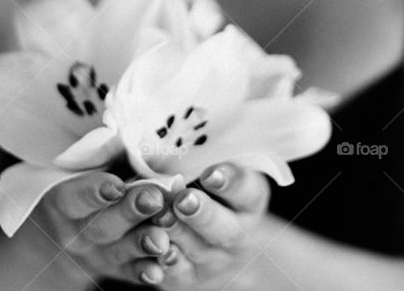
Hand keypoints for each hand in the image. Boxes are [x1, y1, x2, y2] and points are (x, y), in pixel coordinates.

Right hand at [23, 170, 172, 285]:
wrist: (53, 244)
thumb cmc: (77, 192)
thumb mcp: (79, 172)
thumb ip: (106, 156)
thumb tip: (132, 132)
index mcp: (63, 202)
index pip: (77, 196)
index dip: (96, 191)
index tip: (117, 185)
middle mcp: (75, 233)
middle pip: (102, 224)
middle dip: (130, 212)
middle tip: (153, 199)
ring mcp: (94, 256)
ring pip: (118, 252)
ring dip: (141, 244)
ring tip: (162, 238)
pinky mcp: (113, 271)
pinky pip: (129, 274)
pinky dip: (144, 273)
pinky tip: (159, 270)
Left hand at [149, 163, 269, 289]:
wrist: (212, 242)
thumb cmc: (208, 192)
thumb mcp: (216, 171)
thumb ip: (203, 156)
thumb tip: (179, 129)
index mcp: (249, 203)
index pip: (248, 192)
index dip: (231, 183)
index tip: (211, 173)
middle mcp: (238, 236)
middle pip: (226, 229)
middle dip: (203, 214)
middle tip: (183, 200)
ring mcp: (215, 261)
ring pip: (199, 252)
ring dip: (179, 235)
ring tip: (161, 217)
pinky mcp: (190, 280)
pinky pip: (178, 275)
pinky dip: (165, 264)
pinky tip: (154, 249)